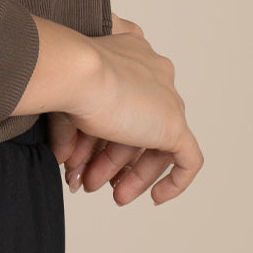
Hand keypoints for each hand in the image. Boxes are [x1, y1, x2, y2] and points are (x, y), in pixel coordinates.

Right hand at [46, 13, 202, 205]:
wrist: (75, 71)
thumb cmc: (66, 77)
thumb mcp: (67, 104)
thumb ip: (71, 129)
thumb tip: (64, 156)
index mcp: (131, 54)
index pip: (124, 104)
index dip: (103, 137)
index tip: (84, 160)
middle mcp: (154, 72)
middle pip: (136, 126)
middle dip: (112, 159)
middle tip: (93, 181)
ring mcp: (168, 98)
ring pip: (153, 144)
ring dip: (128, 173)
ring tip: (107, 191)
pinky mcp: (175, 124)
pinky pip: (188, 159)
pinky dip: (175, 180)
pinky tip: (156, 197)